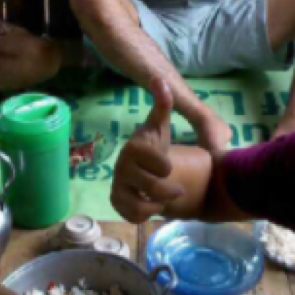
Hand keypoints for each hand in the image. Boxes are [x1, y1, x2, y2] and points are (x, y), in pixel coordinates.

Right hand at [111, 79, 184, 223]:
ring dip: (157, 205)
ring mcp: (117, 184)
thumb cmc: (154, 146)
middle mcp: (122, 166)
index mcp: (134, 147)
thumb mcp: (161, 126)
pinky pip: (132, 216)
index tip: (168, 165)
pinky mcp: (116, 201)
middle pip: (150, 186)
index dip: (164, 165)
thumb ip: (163, 103)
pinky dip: (145, 214)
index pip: (153, 160)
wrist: (143, 166)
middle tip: (177, 189)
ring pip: (139, 205)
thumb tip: (160, 78)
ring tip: (162, 199)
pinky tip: (150, 205)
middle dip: (168, 189)